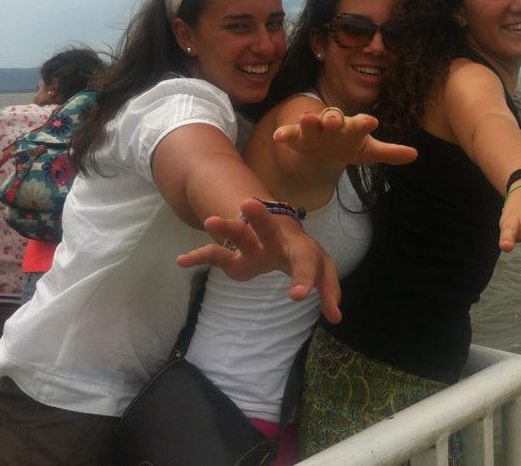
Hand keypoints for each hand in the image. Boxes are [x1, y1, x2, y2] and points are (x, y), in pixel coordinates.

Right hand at [176, 198, 341, 322]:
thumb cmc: (299, 254)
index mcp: (300, 248)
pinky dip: (199, 256)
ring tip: (210, 221)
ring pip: (240, 231)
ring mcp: (253, 243)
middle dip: (261, 220)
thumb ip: (327, 290)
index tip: (296, 298)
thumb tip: (337, 317)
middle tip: (248, 204)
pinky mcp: (234, 252)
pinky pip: (215, 253)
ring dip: (227, 225)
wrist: (277, 229)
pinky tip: (183, 261)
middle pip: (270, 229)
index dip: (304, 278)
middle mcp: (276, 240)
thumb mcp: (317, 269)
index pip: (307, 261)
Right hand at [273, 109, 416, 165]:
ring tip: (308, 118)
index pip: (360, 124)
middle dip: (334, 118)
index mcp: (352, 128)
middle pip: (334, 119)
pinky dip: (285, 134)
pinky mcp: (297, 136)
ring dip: (310, 121)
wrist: (321, 144)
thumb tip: (415, 154)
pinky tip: (278, 136)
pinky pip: (290, 133)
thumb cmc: (348, 144)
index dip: (364, 123)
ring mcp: (314, 129)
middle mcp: (333, 125)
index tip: (371, 122)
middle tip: (335, 119)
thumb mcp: (368, 151)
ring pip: (312, 123)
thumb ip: (389, 152)